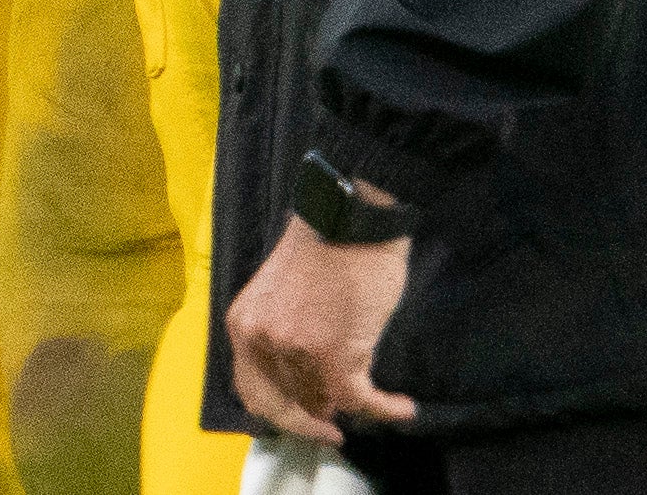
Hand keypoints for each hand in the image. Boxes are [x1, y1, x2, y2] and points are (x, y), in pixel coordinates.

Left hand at [228, 213, 418, 441]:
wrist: (354, 215)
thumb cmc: (326, 244)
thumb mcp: (282, 292)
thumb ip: (285, 335)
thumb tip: (312, 381)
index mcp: (244, 323)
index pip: (253, 390)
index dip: (280, 412)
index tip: (305, 418)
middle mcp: (262, 340)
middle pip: (283, 405)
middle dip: (310, 422)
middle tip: (333, 431)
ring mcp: (296, 350)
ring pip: (323, 402)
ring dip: (350, 408)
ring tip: (376, 405)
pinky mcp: (335, 356)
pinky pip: (359, 400)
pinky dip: (385, 409)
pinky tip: (402, 408)